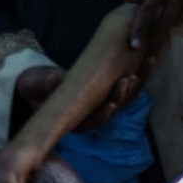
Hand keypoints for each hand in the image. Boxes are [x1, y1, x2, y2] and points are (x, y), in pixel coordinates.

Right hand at [16, 64, 140, 132]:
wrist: (38, 78)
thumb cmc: (36, 84)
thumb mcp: (37, 83)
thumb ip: (45, 83)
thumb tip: (54, 80)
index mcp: (73, 118)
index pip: (92, 122)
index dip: (104, 115)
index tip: (111, 104)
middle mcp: (90, 112)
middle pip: (112, 110)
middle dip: (122, 97)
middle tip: (128, 80)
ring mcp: (101, 100)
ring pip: (122, 98)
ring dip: (133, 85)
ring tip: (139, 70)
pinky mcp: (109, 87)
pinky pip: (126, 85)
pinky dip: (136, 74)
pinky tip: (147, 60)